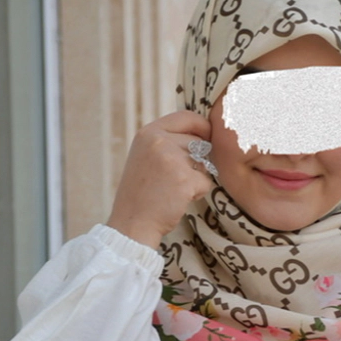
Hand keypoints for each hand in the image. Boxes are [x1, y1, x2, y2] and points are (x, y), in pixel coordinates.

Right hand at [107, 111, 213, 248]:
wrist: (132, 223)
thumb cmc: (141, 194)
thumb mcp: (146, 156)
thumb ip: (167, 142)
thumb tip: (204, 135)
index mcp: (148, 133)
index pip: (186, 116)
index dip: (202, 126)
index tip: (207, 137)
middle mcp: (159, 141)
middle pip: (199, 142)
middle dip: (197, 160)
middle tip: (175, 179)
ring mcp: (172, 159)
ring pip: (204, 162)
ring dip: (197, 177)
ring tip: (174, 189)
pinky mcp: (184, 179)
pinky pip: (206, 181)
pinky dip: (198, 192)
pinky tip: (178, 199)